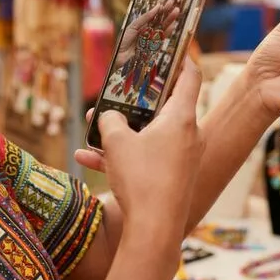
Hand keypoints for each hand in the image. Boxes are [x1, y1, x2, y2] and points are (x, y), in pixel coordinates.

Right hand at [75, 60, 203, 231]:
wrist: (155, 231)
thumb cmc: (141, 179)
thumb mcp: (117, 142)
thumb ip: (110, 120)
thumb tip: (108, 115)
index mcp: (182, 118)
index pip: (189, 76)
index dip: (181, 58)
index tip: (171, 48)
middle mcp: (189, 135)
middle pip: (165, 106)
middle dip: (136, 102)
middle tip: (118, 94)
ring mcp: (184, 158)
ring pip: (151, 135)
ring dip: (123, 132)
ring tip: (93, 131)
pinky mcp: (175, 178)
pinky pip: (149, 158)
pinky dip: (125, 157)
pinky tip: (89, 160)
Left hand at [115, 0, 180, 65]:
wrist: (120, 57)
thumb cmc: (123, 42)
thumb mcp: (133, 27)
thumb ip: (145, 18)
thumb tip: (156, 8)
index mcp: (142, 26)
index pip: (153, 15)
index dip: (159, 8)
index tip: (165, 0)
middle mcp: (148, 31)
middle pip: (159, 20)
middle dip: (166, 12)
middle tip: (173, 3)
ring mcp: (152, 39)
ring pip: (162, 28)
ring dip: (169, 20)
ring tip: (176, 11)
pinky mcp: (154, 47)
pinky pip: (162, 39)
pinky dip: (167, 32)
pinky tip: (172, 25)